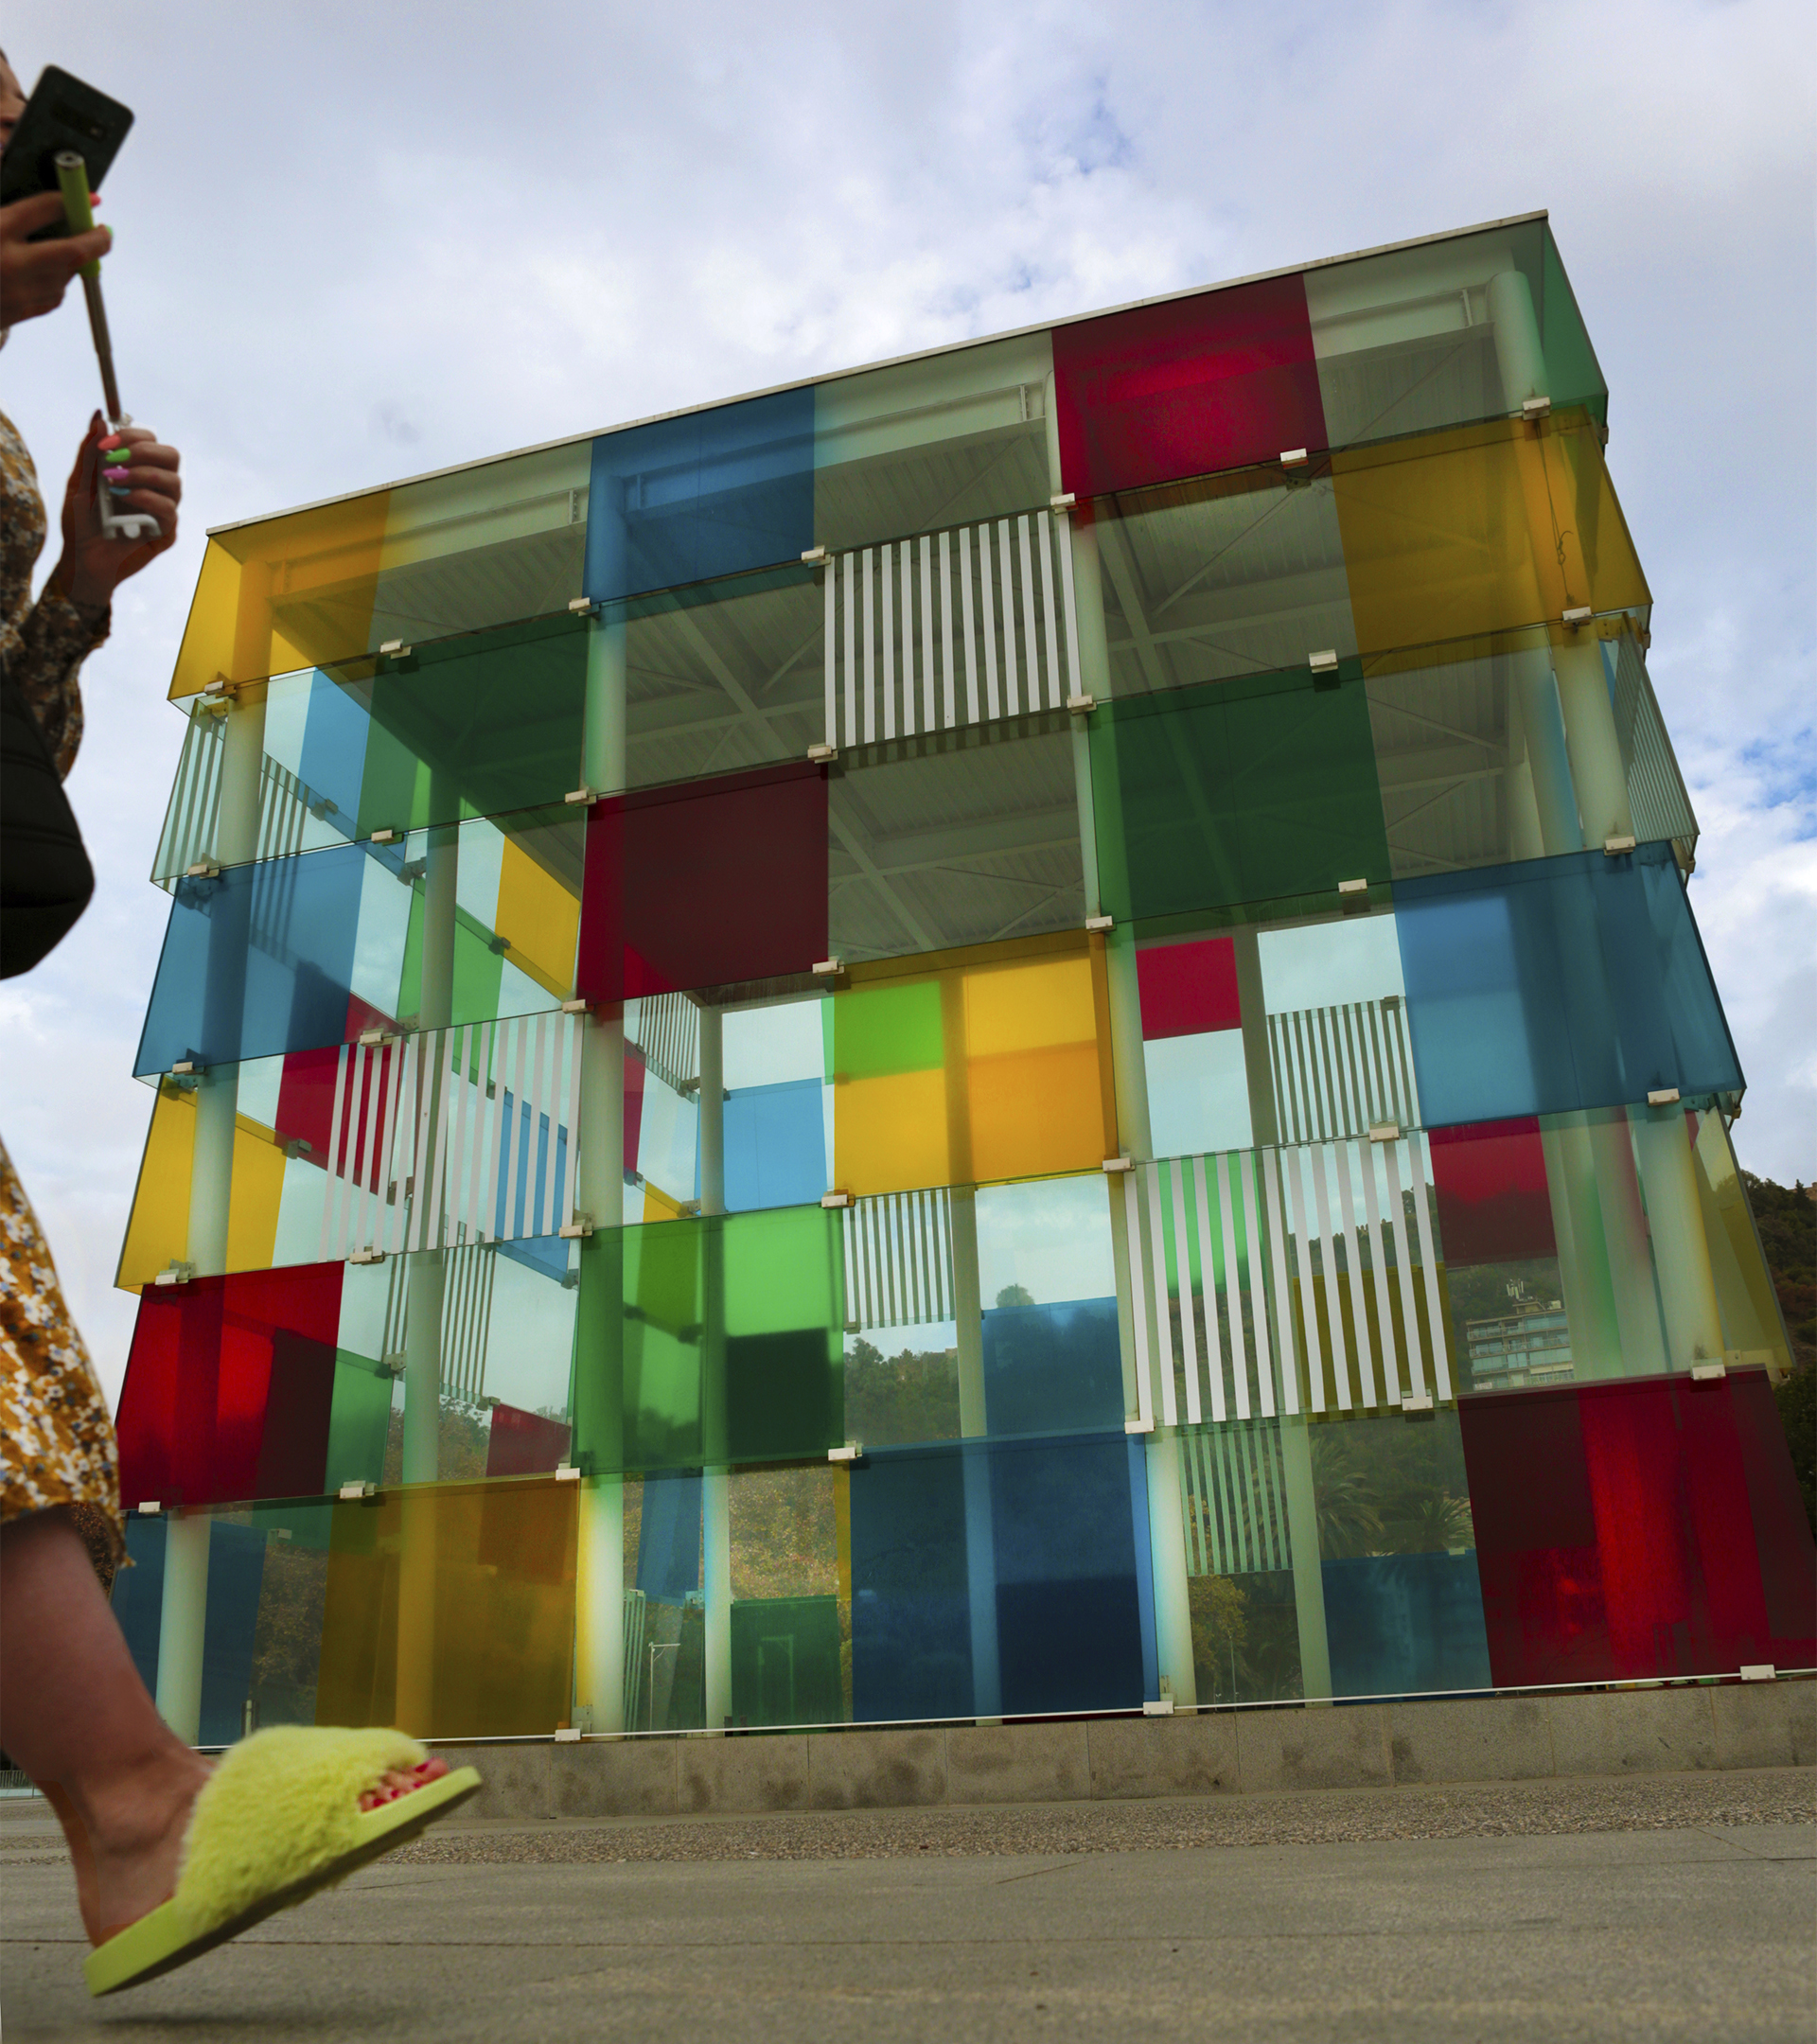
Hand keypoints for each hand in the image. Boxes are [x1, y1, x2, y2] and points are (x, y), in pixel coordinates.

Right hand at [0, 190, 110, 323]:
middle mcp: (8, 264)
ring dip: (77, 260)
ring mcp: (18, 293)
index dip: (70, 200)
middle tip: (104, 230)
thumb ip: (10, 210)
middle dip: (97, 240)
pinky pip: (54, 295)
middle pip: (73, 251)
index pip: (42, 210)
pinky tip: (54, 270)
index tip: (89, 196)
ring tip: (77, 246)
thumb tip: (52, 202)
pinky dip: (59, 279)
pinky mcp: (20, 313)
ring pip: (66, 274)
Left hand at [52, 414, 180, 607]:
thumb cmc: (80, 523)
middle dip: (143, 452)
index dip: (132, 435)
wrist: (80, 560)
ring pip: (173, 482)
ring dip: (142, 476)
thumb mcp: (78, 482)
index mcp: (138, 471)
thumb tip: (99, 417)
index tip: (106, 443)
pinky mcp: (166, 534)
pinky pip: (168, 510)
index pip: (151, 441)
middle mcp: (156, 488)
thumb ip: (89, 451)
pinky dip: (145, 499)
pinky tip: (122, 502)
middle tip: (116, 460)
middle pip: (171, 456)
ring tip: (114, 485)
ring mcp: (163, 511)